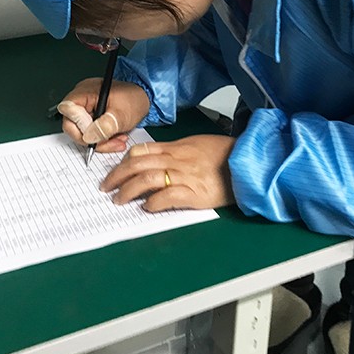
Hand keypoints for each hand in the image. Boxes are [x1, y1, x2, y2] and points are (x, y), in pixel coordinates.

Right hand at [57, 78, 149, 152]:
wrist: (145, 97)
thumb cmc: (134, 98)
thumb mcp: (122, 114)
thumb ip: (105, 126)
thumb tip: (88, 137)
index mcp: (85, 92)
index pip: (68, 111)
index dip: (79, 125)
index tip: (96, 132)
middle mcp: (81, 99)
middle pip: (72, 125)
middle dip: (91, 139)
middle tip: (108, 142)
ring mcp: (86, 109)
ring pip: (82, 133)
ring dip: (100, 141)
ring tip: (118, 140)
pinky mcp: (92, 117)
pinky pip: (90, 133)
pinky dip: (102, 139)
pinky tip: (116, 137)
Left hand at [101, 135, 235, 210]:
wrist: (248, 163)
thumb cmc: (225, 155)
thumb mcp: (196, 145)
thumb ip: (174, 152)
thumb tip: (152, 159)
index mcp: (177, 148)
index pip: (141, 151)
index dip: (122, 162)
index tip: (113, 172)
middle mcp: (177, 160)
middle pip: (138, 164)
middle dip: (117, 176)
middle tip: (106, 188)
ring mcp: (186, 176)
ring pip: (148, 178)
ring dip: (129, 190)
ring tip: (119, 200)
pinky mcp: (196, 193)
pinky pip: (168, 196)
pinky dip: (154, 202)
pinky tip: (147, 207)